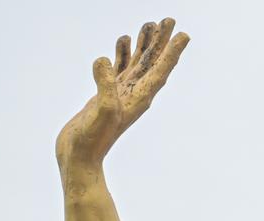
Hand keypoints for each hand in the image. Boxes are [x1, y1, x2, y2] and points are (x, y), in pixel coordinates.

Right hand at [56, 19, 189, 172]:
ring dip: (145, 45)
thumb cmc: (92, 139)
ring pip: (138, 63)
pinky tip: (124, 41)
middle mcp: (136, 95)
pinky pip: (120, 69)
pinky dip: (123, 54)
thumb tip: (103, 60)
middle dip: (162, 41)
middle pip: (153, 63)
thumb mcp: (101, 111)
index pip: (160, 70)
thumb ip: (104, 85)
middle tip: (169, 20)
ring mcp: (122, 94)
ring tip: (150, 24)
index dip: (172, 52)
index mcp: (140, 98)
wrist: (79, 156)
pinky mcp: (107, 94)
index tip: (184, 35)